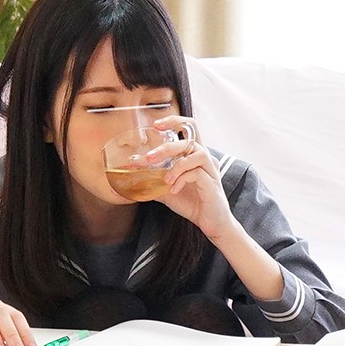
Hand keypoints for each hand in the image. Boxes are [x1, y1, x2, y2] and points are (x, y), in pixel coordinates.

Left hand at [148, 116, 236, 241]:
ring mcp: (211, 170)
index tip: (156, 125)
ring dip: (176, 165)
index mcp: (195, 155)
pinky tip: (173, 190)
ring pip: (196, 153)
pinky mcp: (212, 183)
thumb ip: (153, 180)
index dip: (174, 121)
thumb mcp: (167, 190)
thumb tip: (132, 175)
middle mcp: (206, 158)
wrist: (211, 224)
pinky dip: (181, 179)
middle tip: (149, 158)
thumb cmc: (192, 203)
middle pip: (190, 139)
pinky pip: (197, 173)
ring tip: (165, 179)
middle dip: (166, 147)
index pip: (190, 127)